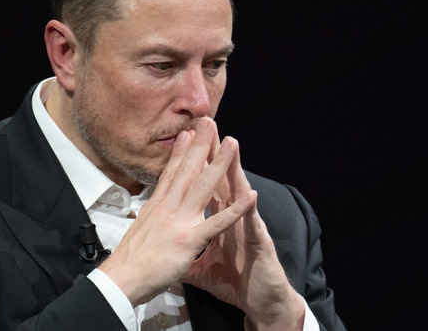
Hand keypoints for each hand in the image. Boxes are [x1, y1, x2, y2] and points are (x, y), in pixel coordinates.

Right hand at [98, 117, 254, 305]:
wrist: (122, 279)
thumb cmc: (129, 261)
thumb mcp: (138, 230)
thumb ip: (149, 218)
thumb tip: (148, 211)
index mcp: (156, 206)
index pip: (170, 173)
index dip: (180, 152)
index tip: (187, 133)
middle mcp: (168, 207)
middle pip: (187, 170)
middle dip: (200, 144)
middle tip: (209, 121)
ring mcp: (179, 221)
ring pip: (203, 186)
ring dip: (220, 163)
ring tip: (233, 143)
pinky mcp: (189, 239)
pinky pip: (217, 222)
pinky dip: (235, 209)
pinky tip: (249, 196)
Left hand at [182, 137, 305, 329]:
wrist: (261, 301)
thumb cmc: (236, 282)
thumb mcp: (202, 267)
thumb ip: (187, 253)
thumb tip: (167, 250)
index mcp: (219, 220)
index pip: (204, 186)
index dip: (194, 165)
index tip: (184, 141)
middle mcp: (234, 218)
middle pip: (221, 180)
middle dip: (212, 153)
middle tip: (206, 126)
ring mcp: (248, 227)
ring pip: (240, 193)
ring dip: (235, 170)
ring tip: (232, 145)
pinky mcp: (259, 244)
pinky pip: (253, 225)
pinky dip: (250, 211)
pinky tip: (251, 194)